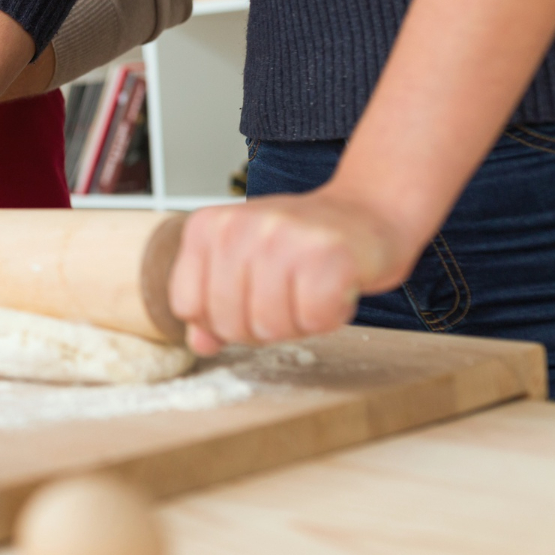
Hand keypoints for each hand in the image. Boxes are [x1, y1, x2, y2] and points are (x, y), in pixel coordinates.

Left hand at [168, 187, 413, 354]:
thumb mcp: (243, 262)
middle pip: (228, 323)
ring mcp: (281, 236)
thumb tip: (199, 343)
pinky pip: (314, 320)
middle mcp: (238, 226)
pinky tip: (334, 289)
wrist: (368, 211)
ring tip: (310, 289)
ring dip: (297, 323)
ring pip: (270, 327)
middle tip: (287, 296)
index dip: (218, 321)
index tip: (247, 302)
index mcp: (207, 227)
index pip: (186, 305)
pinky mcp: (327, 253)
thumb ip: (212, 301)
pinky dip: (329, 317)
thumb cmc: (302, 242)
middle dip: (261, 327)